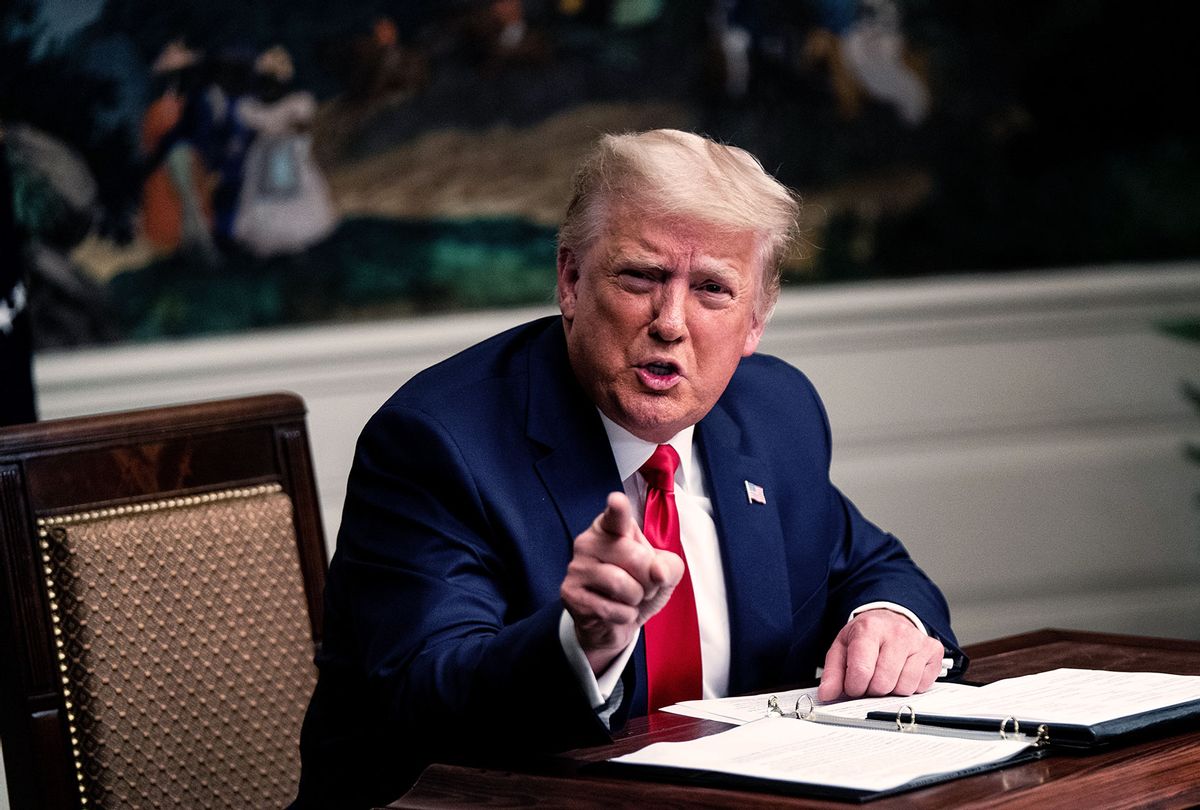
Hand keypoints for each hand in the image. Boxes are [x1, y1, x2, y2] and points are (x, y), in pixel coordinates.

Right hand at [560, 492, 684, 673]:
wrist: (613, 624)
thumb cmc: (637, 588)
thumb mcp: (663, 573)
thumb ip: (669, 566)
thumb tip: (658, 572)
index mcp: (610, 527)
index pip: (616, 516)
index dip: (618, 508)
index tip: (617, 500)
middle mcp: (589, 541)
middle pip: (635, 557)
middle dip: (649, 579)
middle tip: (641, 585)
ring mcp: (577, 567)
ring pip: (623, 585)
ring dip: (636, 599)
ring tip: (629, 598)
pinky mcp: (570, 594)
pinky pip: (612, 609)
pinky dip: (625, 615)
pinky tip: (616, 611)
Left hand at [817, 609, 943, 700]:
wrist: (889, 619)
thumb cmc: (866, 636)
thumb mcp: (842, 648)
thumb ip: (832, 673)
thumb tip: (827, 694)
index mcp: (869, 628)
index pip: (861, 670)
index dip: (854, 687)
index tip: (853, 685)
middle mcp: (896, 632)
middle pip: (883, 683)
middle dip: (872, 689)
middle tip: (870, 680)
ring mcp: (918, 641)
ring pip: (904, 687)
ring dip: (892, 689)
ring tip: (886, 674)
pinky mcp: (934, 650)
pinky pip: (922, 686)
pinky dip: (910, 686)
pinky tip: (902, 672)